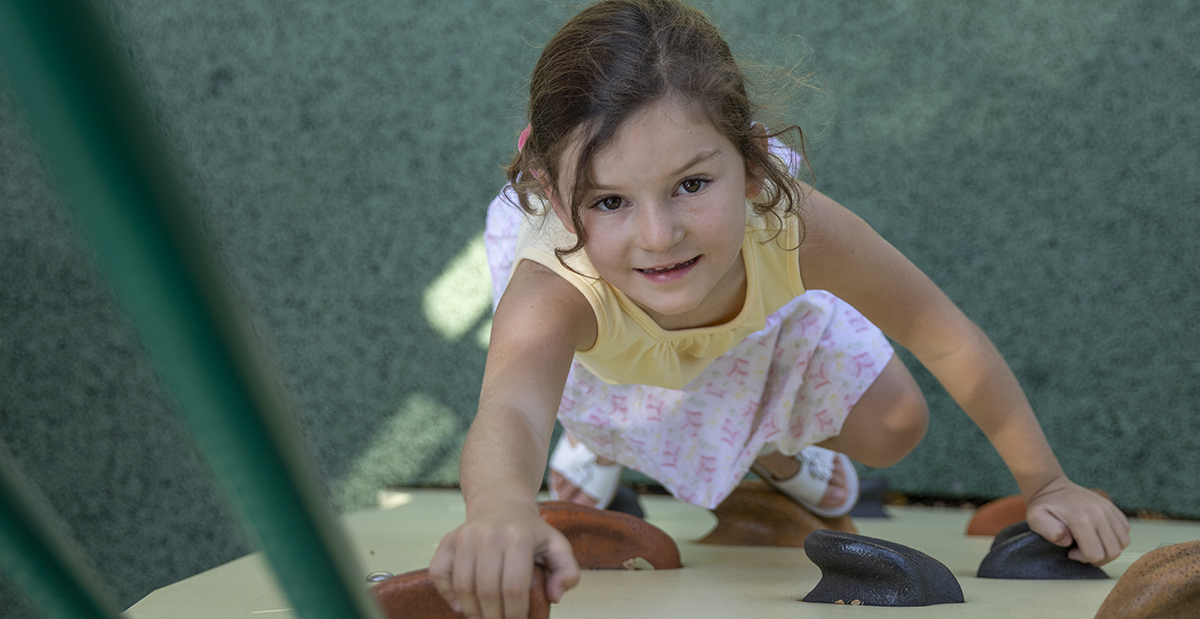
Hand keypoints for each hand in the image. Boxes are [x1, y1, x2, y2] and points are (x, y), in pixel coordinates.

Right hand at [429, 505, 579, 618]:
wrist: (501, 505)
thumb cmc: (529, 532)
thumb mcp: (557, 546)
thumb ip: (567, 571)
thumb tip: (555, 595)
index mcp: (518, 537)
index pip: (513, 588)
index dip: (516, 614)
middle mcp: (488, 535)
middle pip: (487, 592)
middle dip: (495, 617)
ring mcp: (464, 537)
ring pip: (463, 587)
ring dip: (474, 612)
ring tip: (486, 617)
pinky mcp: (448, 541)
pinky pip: (440, 574)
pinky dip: (448, 595)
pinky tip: (463, 605)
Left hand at [1025, 476, 1130, 564]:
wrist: (1051, 486)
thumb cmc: (1043, 505)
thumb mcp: (1036, 519)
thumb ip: (1048, 532)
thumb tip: (1067, 541)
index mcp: (1081, 519)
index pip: (1096, 554)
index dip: (1084, 559)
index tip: (1071, 552)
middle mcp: (1099, 514)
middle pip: (1113, 551)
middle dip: (1098, 558)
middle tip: (1081, 551)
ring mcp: (1108, 509)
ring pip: (1123, 542)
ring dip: (1109, 549)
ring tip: (1091, 544)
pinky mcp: (1112, 507)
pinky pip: (1125, 530)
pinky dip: (1116, 537)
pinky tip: (1098, 535)